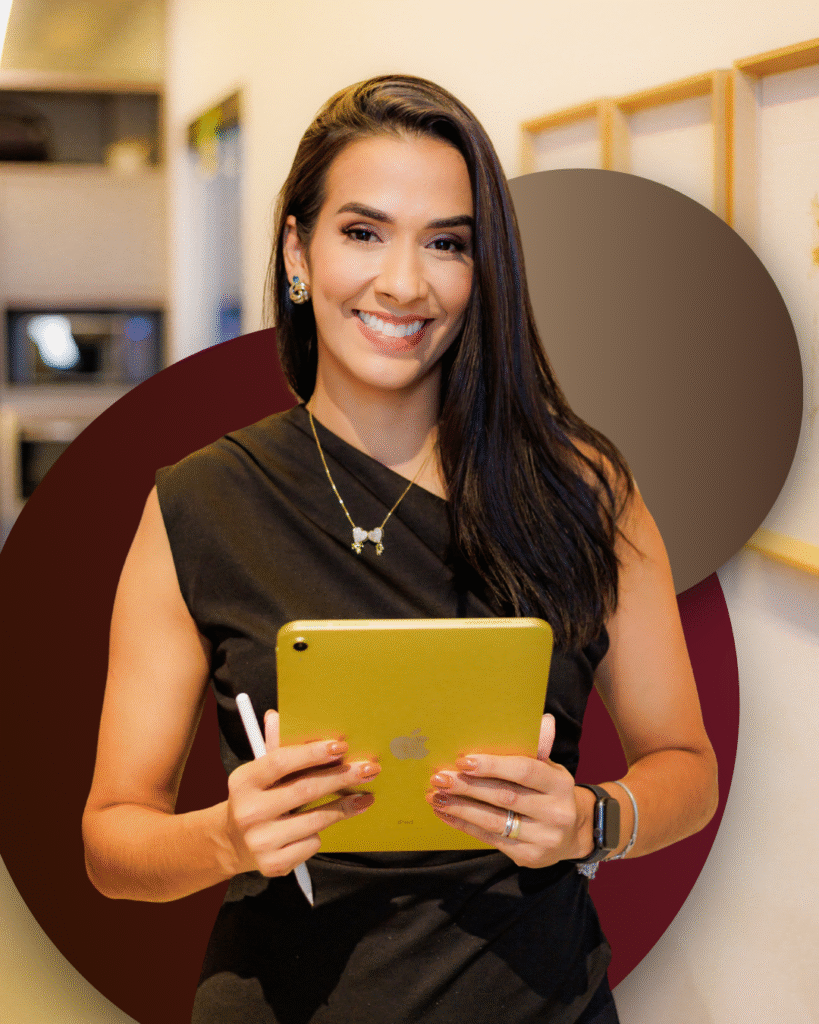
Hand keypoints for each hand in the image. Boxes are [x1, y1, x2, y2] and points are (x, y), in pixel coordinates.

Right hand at [225, 710, 379, 876]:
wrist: (232, 842)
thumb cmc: (256, 797)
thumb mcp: (259, 772)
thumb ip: (274, 746)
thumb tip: (277, 716)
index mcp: (244, 781)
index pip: (281, 761)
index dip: (313, 752)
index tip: (341, 746)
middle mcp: (248, 811)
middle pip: (305, 790)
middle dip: (342, 777)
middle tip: (369, 769)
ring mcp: (259, 841)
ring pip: (315, 821)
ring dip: (344, 807)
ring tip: (365, 797)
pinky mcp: (271, 864)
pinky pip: (311, 844)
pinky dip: (321, 833)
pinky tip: (323, 826)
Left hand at [425, 714, 591, 868]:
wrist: (573, 833)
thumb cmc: (550, 792)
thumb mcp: (549, 768)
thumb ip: (537, 748)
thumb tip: (543, 720)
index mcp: (559, 783)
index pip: (524, 771)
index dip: (492, 765)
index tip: (462, 760)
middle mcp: (555, 812)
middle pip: (504, 797)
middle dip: (467, 786)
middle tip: (439, 778)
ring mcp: (544, 838)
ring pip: (494, 821)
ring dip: (460, 807)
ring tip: (435, 796)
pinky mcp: (529, 857)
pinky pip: (491, 839)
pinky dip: (465, 825)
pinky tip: (446, 813)